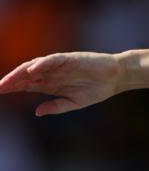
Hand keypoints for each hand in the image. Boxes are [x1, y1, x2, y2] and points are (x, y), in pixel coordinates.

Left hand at [0, 52, 121, 115]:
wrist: (116, 77)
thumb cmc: (97, 89)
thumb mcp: (75, 103)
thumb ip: (56, 107)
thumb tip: (37, 112)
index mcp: (52, 84)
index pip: (27, 85)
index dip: (13, 88)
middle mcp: (52, 73)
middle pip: (26, 75)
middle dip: (11, 81)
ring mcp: (59, 65)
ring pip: (34, 66)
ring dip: (20, 73)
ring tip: (7, 81)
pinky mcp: (69, 59)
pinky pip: (51, 60)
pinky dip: (40, 64)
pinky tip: (30, 71)